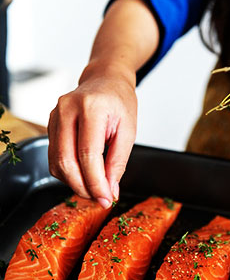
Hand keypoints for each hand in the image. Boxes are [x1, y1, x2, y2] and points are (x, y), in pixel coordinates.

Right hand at [48, 71, 136, 207]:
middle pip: (66, 161)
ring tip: (94, 188)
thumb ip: (118, 162)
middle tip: (99, 198)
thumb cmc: (119, 101)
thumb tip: (109, 190)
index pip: (88, 154)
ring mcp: (54, 116)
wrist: (105, 80)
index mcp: (91, 107)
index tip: (106, 198)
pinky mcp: (50, 124)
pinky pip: (54, 156)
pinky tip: (83, 175)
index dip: (96, 182)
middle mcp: (67, 109)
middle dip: (82, 186)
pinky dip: (68, 172)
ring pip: (56, 162)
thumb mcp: (129, 130)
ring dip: (74, 182)